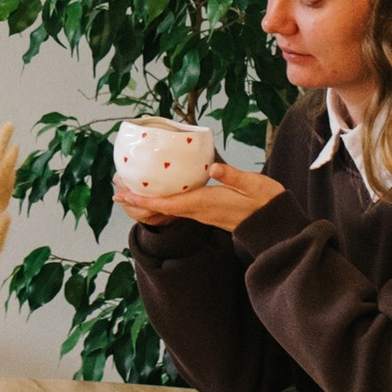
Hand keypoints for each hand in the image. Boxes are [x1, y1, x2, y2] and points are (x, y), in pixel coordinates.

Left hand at [114, 160, 287, 233]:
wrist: (275, 225)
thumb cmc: (266, 203)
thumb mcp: (253, 184)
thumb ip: (233, 176)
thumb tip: (213, 166)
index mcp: (206, 203)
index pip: (168, 204)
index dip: (143, 201)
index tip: (123, 196)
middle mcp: (200, 211)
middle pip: (161, 208)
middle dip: (138, 201)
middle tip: (116, 190)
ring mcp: (203, 214)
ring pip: (169, 209)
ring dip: (149, 202)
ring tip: (131, 190)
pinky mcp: (207, 212)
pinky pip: (179, 208)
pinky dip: (163, 201)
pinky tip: (160, 192)